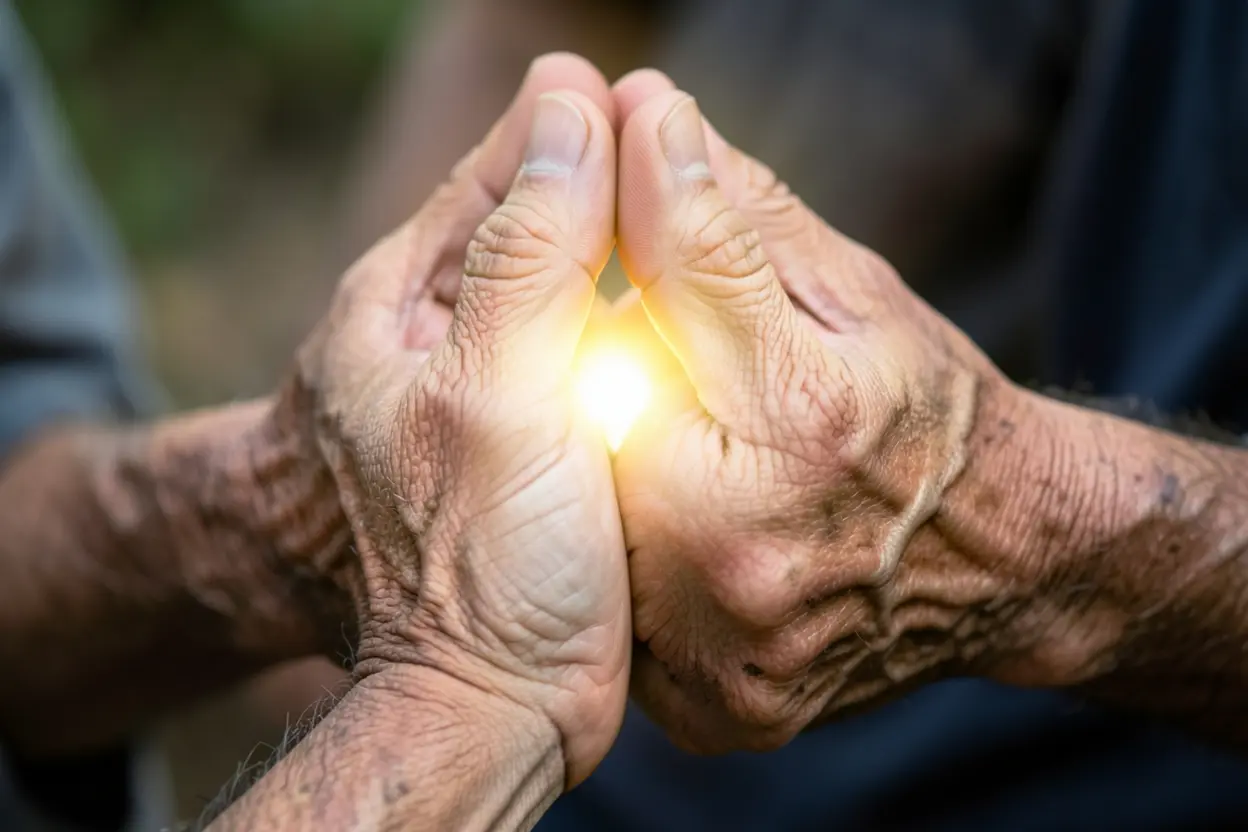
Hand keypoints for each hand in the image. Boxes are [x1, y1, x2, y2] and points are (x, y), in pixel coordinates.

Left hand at [271, 55, 629, 783]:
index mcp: (403, 311)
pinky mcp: (532, 447)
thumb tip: (568, 109)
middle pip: (524, 230)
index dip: (559, 133)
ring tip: (682, 212)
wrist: (484, 704)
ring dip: (618, 253)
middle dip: (593, 184)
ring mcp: (484, 396)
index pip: (487, 183)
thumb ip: (529, 251)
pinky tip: (678, 316)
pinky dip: (631, 326)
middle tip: (669, 139)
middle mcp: (437, 344)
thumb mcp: (493, 392)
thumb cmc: (471, 563)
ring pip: (562, 291)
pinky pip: (588, 355)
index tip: (626, 92)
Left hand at [610, 75, 1060, 752]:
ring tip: (654, 447)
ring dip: (594, 457)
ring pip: (589, 511)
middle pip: (593, 406)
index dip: (629, 205)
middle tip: (626, 347)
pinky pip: (618, 600)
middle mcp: (750, 541)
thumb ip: (738, 212)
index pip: (673, 275)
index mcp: (806, 412)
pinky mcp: (707, 708)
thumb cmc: (923, 412)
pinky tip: (663, 528)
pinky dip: (623, 548)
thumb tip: (643, 111)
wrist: (995, 571)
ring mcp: (720, 643)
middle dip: (592, 352)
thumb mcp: (853, 294)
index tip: (608, 153)